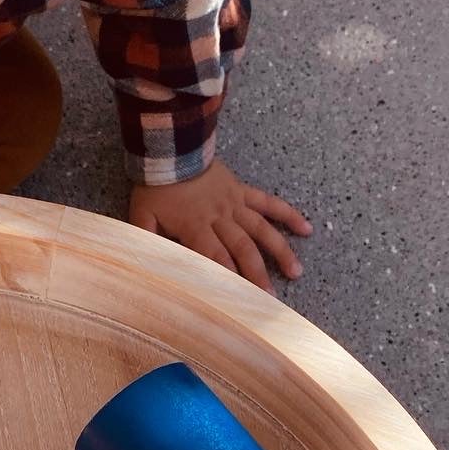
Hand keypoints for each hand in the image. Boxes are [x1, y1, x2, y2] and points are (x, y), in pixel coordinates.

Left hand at [129, 162, 311, 290]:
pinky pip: (268, 203)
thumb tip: (144, 266)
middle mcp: (220, 218)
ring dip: (280, 251)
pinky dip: (288, 214)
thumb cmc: (156, 186)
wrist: (171, 149)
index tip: (241, 299)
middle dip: (257, 274)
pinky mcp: (242, 191)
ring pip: (261, 229)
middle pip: (242, 249)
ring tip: (296, 271)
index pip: (215, 258)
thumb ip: (146, 241)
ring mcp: (235, 204)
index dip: (229, 278)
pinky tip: (306, 228)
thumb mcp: (142, 216)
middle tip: (270, 298)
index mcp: (195, 227)